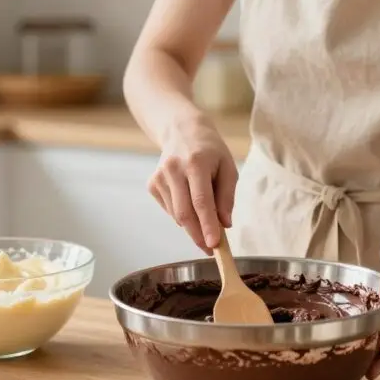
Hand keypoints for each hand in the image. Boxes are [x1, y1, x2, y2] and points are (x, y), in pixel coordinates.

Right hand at [149, 117, 237, 253]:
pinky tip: (189, 202)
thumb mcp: (227, 167)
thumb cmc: (210, 151)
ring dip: (192, 226)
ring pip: (176, 215)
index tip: (214, 245)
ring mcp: (160, 177)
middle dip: (198, 235)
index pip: (202, 201)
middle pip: (185, 213)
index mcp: (196, 163)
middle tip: (210, 249)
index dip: (208, 225)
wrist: (182, 130)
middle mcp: (174, 169)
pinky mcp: (152, 184)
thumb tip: (224, 224)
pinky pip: (169, 210)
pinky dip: (182, 215)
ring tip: (205, 224)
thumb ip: (227, 196)